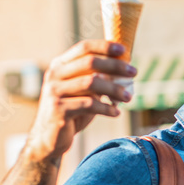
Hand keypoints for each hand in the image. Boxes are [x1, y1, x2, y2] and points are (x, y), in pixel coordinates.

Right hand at [25, 41, 135, 160]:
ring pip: (91, 83)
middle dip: (115, 66)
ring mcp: (54, 92)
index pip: (83, 48)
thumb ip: (97, 78)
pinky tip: (116, 112)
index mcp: (60, 66)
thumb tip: (126, 69)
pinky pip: (89, 105)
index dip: (104, 47)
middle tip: (134, 73)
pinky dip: (107, 108)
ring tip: (128, 98)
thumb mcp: (83, 91)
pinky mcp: (58, 110)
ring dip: (114, 89)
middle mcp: (54, 75)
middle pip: (90, 63)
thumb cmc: (72, 111)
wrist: (49, 138)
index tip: (124, 50)